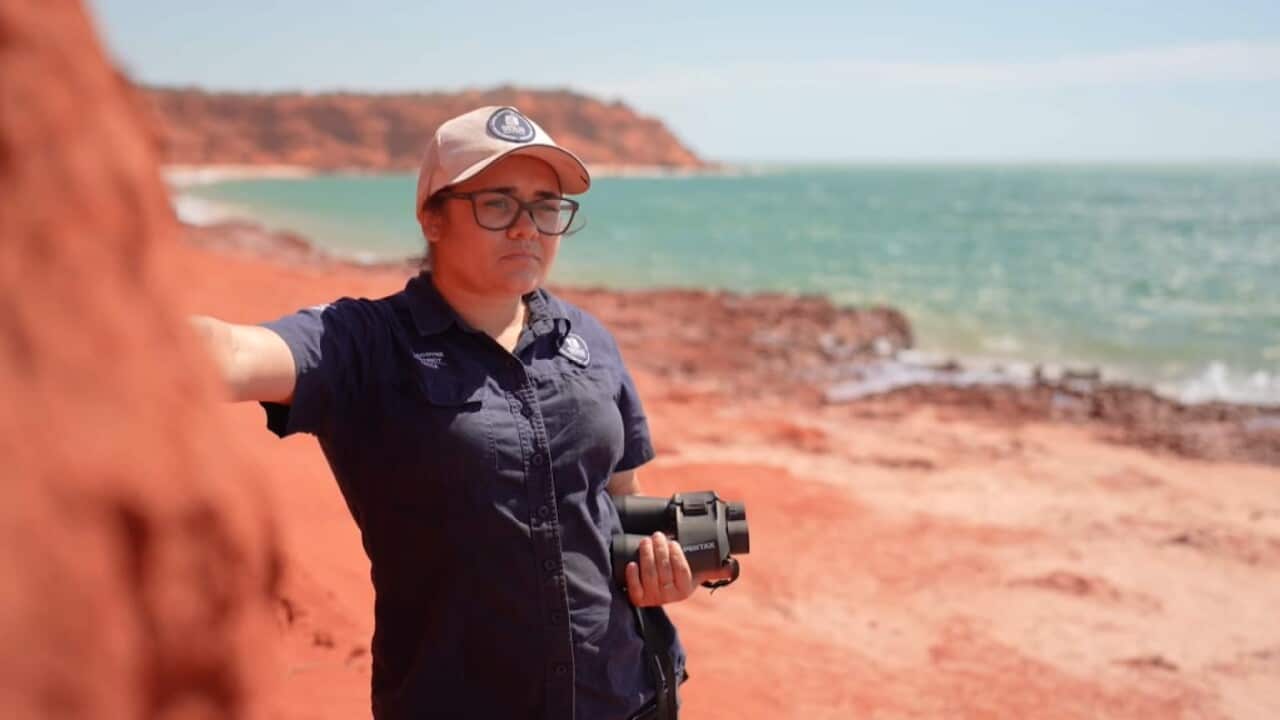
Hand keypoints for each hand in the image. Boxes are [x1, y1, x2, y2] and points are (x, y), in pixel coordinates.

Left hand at [624, 532, 738, 606]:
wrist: (658, 589)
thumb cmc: (678, 577)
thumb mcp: (696, 573)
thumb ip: (714, 568)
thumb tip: (731, 566)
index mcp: (684, 590)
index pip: (681, 571)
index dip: (676, 555)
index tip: (673, 542)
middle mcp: (669, 597)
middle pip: (664, 570)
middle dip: (660, 549)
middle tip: (657, 535)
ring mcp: (653, 598)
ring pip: (649, 575)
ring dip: (646, 556)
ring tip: (646, 541)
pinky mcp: (638, 599)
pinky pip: (634, 589)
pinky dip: (633, 576)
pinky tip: (632, 563)